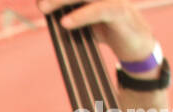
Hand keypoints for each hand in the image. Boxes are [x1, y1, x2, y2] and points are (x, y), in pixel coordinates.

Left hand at [39, 0, 155, 63]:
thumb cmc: (108, 29)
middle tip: (37, 2)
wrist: (135, 45)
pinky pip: (99, 10)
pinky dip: (82, 15)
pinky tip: (66, 23)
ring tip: (43, 8)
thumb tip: (42, 5)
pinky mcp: (121, 10)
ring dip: (62, 0)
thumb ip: (67, 11)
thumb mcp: (84, 19)